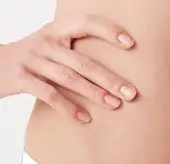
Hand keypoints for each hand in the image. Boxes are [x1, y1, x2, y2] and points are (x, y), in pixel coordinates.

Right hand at [0, 14, 137, 122]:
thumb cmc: (32, 60)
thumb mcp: (52, 48)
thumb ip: (76, 54)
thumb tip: (113, 74)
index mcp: (56, 31)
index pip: (86, 23)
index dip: (108, 31)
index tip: (130, 43)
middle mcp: (46, 42)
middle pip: (84, 61)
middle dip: (110, 79)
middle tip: (131, 93)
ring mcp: (33, 60)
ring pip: (70, 78)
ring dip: (95, 94)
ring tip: (115, 105)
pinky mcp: (22, 78)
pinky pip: (50, 94)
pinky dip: (69, 108)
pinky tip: (85, 119)